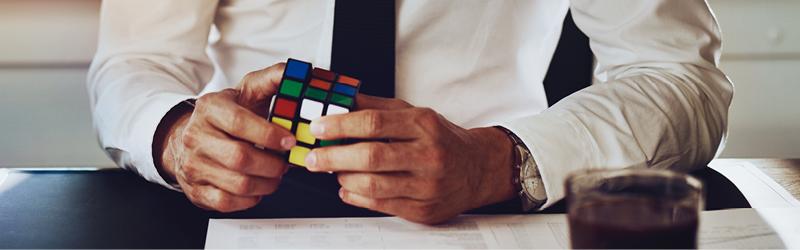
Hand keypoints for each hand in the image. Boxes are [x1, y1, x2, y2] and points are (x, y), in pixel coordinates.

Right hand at [156, 63, 295, 211]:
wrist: (190, 136)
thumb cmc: (227, 115)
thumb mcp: (247, 91)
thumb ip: (274, 79)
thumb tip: (302, 70)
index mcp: (210, 107)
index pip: (239, 122)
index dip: (269, 135)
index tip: (290, 141)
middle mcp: (196, 136)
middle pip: (240, 158)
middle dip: (272, 165)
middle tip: (286, 164)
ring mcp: (193, 164)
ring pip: (237, 184)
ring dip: (266, 184)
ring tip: (276, 175)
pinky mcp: (195, 189)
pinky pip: (227, 202)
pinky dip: (250, 199)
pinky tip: (258, 188)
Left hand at [304, 95, 516, 223]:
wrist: (478, 169)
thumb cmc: (442, 139)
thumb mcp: (415, 113)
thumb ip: (377, 108)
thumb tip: (340, 100)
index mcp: (423, 125)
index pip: (373, 123)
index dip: (340, 125)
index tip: (318, 126)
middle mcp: (428, 155)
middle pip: (371, 156)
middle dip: (334, 157)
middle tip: (313, 157)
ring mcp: (427, 186)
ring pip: (374, 185)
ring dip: (344, 178)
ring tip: (334, 171)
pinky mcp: (424, 210)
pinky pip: (382, 206)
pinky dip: (357, 197)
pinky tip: (347, 188)